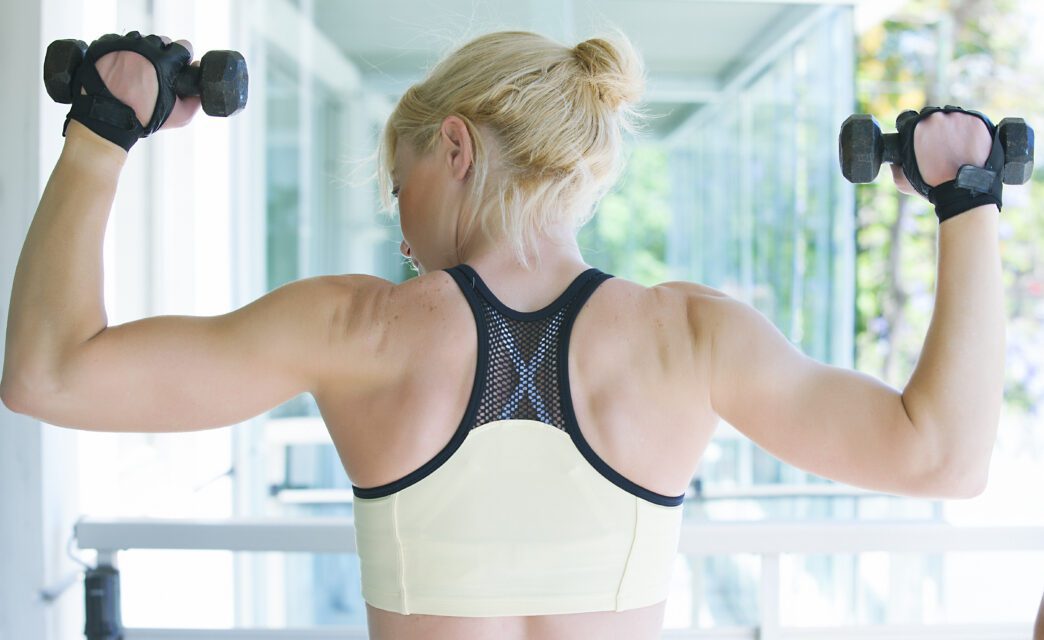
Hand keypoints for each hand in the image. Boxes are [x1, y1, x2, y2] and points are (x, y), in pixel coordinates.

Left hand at [83, 35, 200, 129]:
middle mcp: (143, 47)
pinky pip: (119, 41)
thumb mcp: (179, 117)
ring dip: (142, 51)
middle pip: (162, 41)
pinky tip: (122, 67)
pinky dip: (122, 51)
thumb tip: (199, 90)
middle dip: (163, 54)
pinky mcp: (104, 44)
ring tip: (138, 70)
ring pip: (140, 40)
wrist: (106, 119)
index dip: (183, 58)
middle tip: (157, 71)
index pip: (184, 46)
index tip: (178, 67)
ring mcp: (122, 44)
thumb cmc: (142, 117)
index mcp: (164, 61)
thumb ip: (195, 102)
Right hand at [891, 110, 992, 196]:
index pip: (906, 118)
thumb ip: (895, 163)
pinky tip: (968, 146)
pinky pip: (970, 121)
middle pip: (931, 116)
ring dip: (951, 127)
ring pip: (952, 117)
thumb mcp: (901, 179)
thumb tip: (896, 158)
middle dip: (932, 128)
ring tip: (955, 147)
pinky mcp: (978, 120)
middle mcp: (936, 116)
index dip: (909, 129)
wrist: (963, 191)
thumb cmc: (932, 187)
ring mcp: (959, 117)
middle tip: (938, 145)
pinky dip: (969, 130)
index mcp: (914, 127)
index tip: (916, 137)